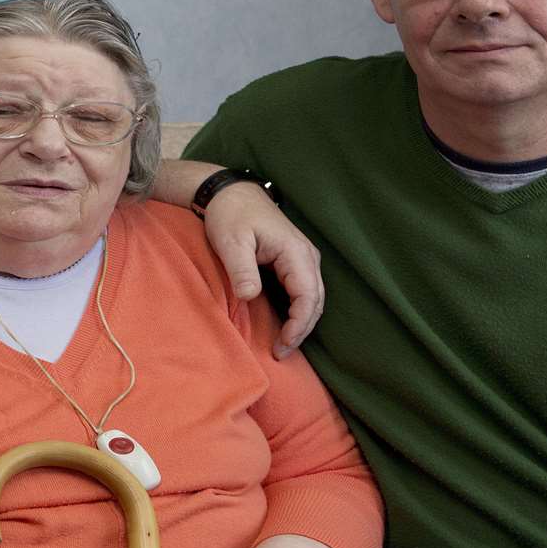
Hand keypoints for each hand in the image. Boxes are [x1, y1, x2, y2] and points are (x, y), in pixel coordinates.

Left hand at [201, 179, 323, 357]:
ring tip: (282, 345)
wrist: (231, 194)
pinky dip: (298, 311)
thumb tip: (250, 296)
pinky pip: (304, 292)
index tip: (283, 345)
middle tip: (280, 353)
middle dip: (302, 330)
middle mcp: (306, 256)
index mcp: (295, 252)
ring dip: (302, 323)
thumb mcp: (231, 242)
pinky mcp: (294, 261)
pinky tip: (284, 326)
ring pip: (313, 298)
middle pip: (316, 302)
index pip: (308, 297)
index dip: (299, 325)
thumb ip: (242, 269)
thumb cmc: (230, 215)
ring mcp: (303, 258)